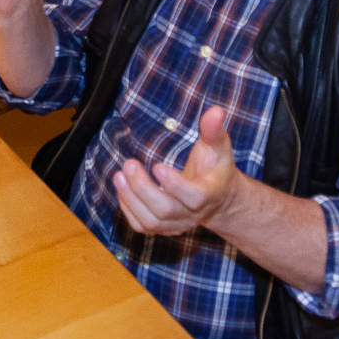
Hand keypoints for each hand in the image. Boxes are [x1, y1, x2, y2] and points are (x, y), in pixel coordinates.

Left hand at [113, 106, 240, 237]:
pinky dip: (128, 209)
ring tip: (119, 175)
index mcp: (209, 193)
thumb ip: (213, 130)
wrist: (217, 198)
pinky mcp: (164, 229)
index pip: (194, 197)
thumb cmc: (215, 166)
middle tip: (129, 164)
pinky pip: (143, 227)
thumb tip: (215, 110)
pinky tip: (122, 189)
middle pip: (165, 210)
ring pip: (151, 221)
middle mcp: (193, 214)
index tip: (157, 165)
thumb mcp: (218, 146)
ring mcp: (178, 224)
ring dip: (131, 198)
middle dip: (143, 188)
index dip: (175, 185)